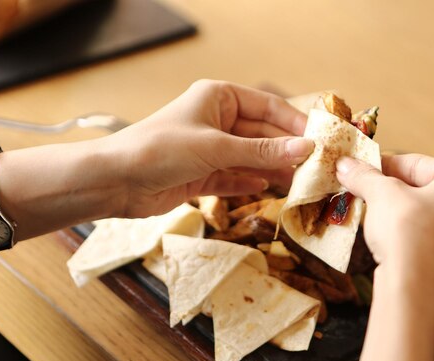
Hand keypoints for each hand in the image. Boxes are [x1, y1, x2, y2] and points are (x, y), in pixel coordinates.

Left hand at [108, 79, 311, 217]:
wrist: (115, 181)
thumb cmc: (160, 149)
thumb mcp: (216, 147)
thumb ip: (262, 152)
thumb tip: (305, 149)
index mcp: (218, 98)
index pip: (267, 107)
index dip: (294, 123)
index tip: (318, 140)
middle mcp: (217, 121)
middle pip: (261, 135)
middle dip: (285, 151)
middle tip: (313, 168)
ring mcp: (210, 149)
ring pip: (251, 158)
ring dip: (271, 170)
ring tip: (298, 183)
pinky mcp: (202, 175)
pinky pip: (234, 177)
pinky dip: (249, 183)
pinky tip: (267, 190)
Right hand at [336, 153, 433, 309]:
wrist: (415, 290)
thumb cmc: (407, 231)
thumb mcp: (381, 194)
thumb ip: (365, 176)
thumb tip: (346, 164)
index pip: (418, 164)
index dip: (385, 166)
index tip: (362, 170)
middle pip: (429, 194)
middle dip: (398, 195)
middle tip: (368, 196)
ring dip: (409, 222)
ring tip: (379, 225)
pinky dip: (417, 251)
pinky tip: (397, 254)